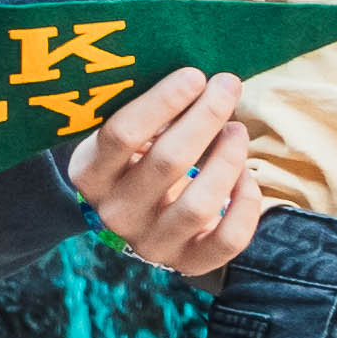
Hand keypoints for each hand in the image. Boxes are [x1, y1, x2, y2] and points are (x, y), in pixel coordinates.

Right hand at [67, 67, 269, 277]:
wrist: (134, 217)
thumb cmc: (133, 160)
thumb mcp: (121, 137)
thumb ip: (146, 113)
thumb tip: (196, 78)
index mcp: (90, 176)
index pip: (122, 133)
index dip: (163, 101)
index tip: (195, 75)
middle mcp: (115, 213)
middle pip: (168, 161)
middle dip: (205, 117)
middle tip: (227, 86)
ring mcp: (152, 243)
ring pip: (201, 203)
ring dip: (228, 158)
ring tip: (236, 130)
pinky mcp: (188, 262)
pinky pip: (228, 237)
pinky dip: (246, 203)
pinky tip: (246, 176)